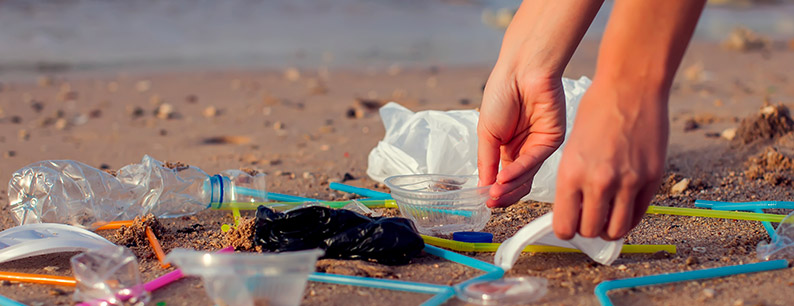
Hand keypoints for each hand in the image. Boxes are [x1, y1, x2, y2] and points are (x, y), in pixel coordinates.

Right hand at [477, 70, 565, 207]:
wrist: (520, 69)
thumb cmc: (501, 93)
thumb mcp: (486, 133)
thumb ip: (486, 162)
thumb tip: (484, 188)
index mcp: (508, 148)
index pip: (504, 179)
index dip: (494, 191)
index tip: (483, 199)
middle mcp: (525, 150)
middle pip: (518, 183)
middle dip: (503, 194)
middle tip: (490, 200)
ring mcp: (540, 146)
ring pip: (527, 177)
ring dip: (509, 186)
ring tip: (494, 191)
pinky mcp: (552, 139)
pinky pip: (535, 161)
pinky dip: (519, 171)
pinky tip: (504, 175)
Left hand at [552, 78, 668, 240]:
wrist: (630, 87)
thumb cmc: (596, 112)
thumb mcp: (571, 148)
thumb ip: (573, 180)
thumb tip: (574, 210)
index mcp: (571, 174)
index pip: (564, 226)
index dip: (566, 229)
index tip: (569, 223)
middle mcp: (599, 182)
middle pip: (590, 231)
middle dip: (587, 230)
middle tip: (589, 218)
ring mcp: (628, 182)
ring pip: (616, 230)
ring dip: (609, 229)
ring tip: (607, 216)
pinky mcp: (652, 178)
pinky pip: (639, 214)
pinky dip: (630, 217)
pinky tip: (624, 206)